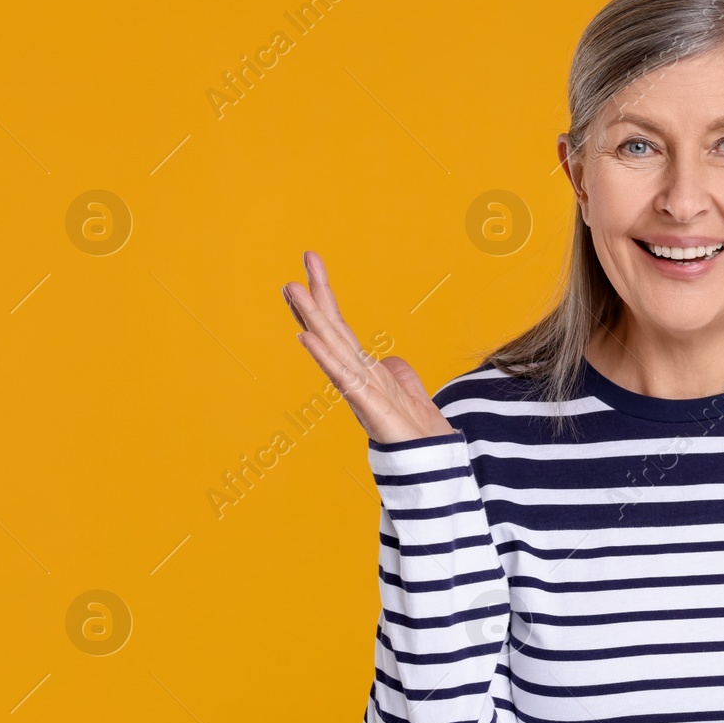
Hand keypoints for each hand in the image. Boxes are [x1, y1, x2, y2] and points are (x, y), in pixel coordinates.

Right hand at [281, 250, 454, 443]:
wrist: (431, 463)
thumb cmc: (417, 433)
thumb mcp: (412, 393)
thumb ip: (401, 375)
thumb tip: (394, 360)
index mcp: (365, 370)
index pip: (340, 328)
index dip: (326, 298)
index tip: (311, 268)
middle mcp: (357, 376)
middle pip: (332, 328)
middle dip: (317, 294)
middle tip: (305, 259)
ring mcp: (359, 390)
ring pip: (331, 346)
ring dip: (310, 316)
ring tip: (292, 287)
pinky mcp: (367, 408)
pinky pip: (342, 377)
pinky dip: (323, 356)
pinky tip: (306, 336)